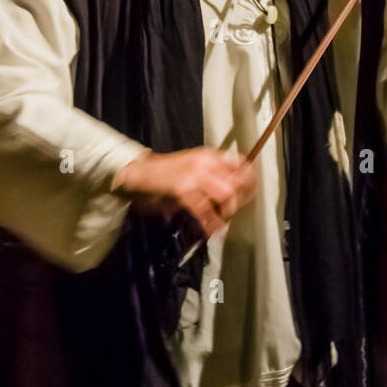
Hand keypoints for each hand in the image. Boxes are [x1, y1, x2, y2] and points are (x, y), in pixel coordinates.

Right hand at [112, 147, 256, 240]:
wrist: (136, 173)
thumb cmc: (164, 174)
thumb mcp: (192, 167)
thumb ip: (213, 176)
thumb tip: (234, 193)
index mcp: (209, 156)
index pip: (241, 164)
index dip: (250, 180)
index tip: (250, 194)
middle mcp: (205, 163)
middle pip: (237, 182)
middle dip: (240, 201)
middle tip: (233, 213)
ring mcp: (194, 176)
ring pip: (226, 194)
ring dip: (227, 212)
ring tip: (222, 222)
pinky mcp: (183, 191)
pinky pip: (205, 210)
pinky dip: (211, 224)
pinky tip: (213, 231)